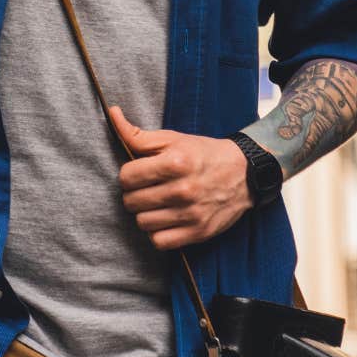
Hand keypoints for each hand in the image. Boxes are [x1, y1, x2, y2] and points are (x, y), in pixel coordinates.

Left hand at [109, 104, 252, 250]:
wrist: (245, 173)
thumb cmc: (203, 154)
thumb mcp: (173, 139)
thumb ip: (137, 134)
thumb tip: (112, 114)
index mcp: (175, 163)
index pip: (127, 177)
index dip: (128, 175)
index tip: (138, 174)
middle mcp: (183, 190)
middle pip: (131, 202)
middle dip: (134, 194)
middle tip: (147, 189)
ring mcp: (191, 214)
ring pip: (142, 223)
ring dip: (145, 214)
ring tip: (156, 204)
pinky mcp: (198, 232)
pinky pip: (160, 241)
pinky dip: (158, 233)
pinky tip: (165, 220)